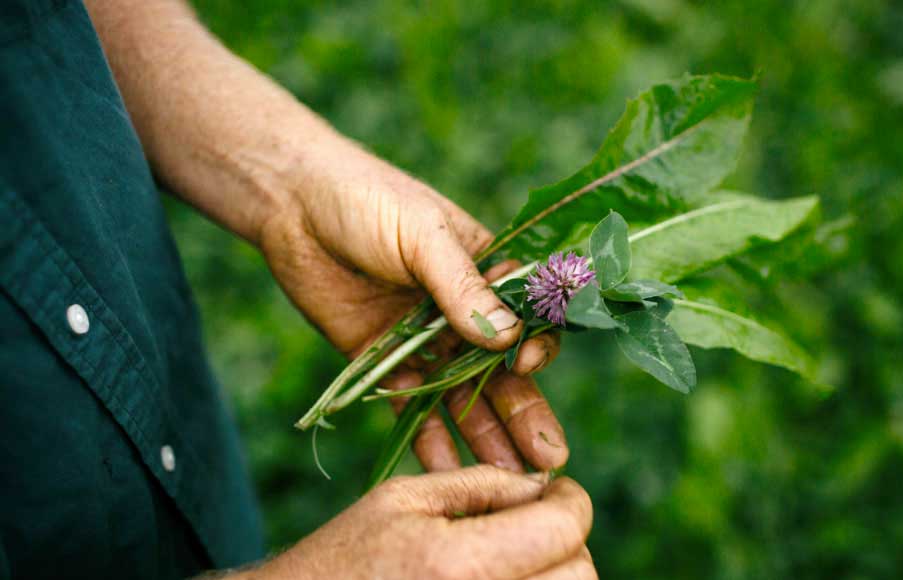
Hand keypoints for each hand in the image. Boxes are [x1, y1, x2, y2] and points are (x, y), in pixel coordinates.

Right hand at [252, 466, 595, 579]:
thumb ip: (480, 485)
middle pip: (580, 575)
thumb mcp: (404, 499)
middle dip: (567, 541)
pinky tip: (501, 577)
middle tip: (536, 524)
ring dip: (556, 574)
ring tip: (517, 555)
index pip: (564, 529)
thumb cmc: (344, 557)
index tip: (557, 490)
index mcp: (462, 564)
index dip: (571, 500)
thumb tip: (541, 484)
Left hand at [258, 143, 567, 470]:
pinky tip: (447, 472)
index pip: (527, 319)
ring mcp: (424, 340)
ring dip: (486, 437)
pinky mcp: (385, 360)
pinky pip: (411, 406)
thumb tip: (508, 337)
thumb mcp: (422, 234)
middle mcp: (462, 311)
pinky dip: (429, 438)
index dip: (535, 347)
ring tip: (510, 481)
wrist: (292, 204)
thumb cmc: (368, 199)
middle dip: (525, 414)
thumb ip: (462, 286)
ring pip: (462, 397)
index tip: (528, 364)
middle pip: (502, 372)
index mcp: (485, 271)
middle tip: (548, 461)